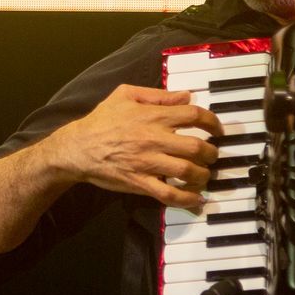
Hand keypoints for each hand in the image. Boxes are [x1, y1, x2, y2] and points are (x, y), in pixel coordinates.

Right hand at [48, 84, 222, 209]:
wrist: (77, 147)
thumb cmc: (101, 120)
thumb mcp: (125, 95)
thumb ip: (158, 94)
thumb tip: (186, 96)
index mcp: (153, 115)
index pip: (194, 116)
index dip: (212, 122)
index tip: (217, 130)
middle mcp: (154, 138)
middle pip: (196, 146)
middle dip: (211, 153)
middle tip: (212, 155)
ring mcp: (148, 162)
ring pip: (187, 171)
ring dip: (203, 175)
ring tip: (204, 174)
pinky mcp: (140, 182)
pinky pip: (169, 194)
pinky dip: (187, 199)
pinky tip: (196, 199)